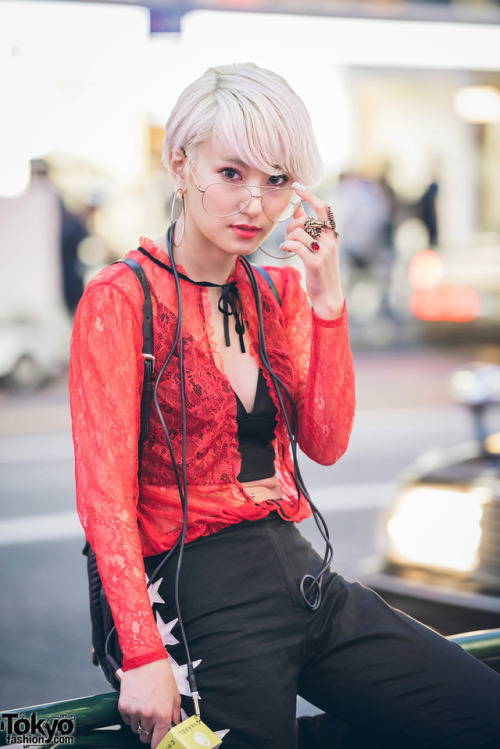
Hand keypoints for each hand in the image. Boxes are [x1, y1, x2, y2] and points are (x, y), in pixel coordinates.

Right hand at [119, 658, 181, 748]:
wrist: (145, 659)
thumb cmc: (161, 674)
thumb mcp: (174, 694)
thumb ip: (176, 712)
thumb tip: (175, 724)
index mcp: (162, 714)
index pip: (158, 741)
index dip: (158, 744)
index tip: (157, 744)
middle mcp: (148, 716)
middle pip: (145, 737)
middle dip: (149, 733)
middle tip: (152, 722)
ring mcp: (134, 712)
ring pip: (135, 728)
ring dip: (139, 722)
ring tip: (144, 707)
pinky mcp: (123, 706)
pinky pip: (126, 719)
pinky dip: (130, 715)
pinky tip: (136, 703)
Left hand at [280, 185, 343, 319]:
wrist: (328, 295)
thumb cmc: (321, 270)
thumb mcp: (318, 247)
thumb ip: (308, 228)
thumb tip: (297, 209)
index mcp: (332, 234)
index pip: (323, 208)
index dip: (310, 196)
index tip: (297, 186)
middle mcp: (330, 240)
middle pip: (305, 221)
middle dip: (291, 227)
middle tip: (288, 237)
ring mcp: (324, 251)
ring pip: (298, 233)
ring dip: (288, 238)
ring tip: (288, 246)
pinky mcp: (315, 262)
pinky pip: (295, 246)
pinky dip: (286, 246)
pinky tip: (284, 250)